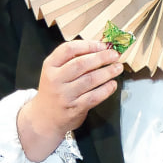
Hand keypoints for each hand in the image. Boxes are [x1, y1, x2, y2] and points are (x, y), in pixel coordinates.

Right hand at [17, 40, 122, 160]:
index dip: (88, 45)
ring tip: (117, 68)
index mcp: (50, 65)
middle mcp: (55, 79)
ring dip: (107, 72)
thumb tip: (101, 47)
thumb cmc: (54, 90)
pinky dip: (106, 89)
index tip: (102, 45)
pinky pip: (94, 96)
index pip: (69, 49)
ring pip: (90, 79)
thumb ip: (73, 59)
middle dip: (101, 57)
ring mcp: (65, 95)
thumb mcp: (55, 71)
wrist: (45, 117)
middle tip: (114, 55)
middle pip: (81, 64)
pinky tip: (112, 84)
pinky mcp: (75, 108)